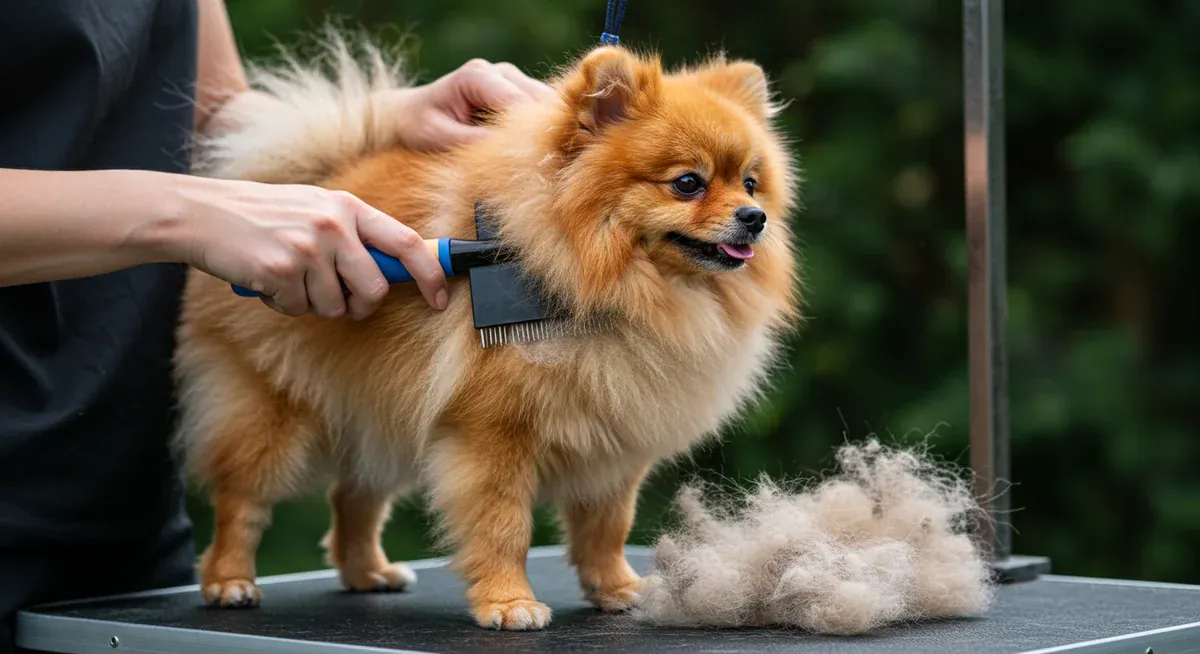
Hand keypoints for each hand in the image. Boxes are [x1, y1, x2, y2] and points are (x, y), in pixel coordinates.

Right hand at [171, 176, 446, 319]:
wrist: (205, 213)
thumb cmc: (265, 215)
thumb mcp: (316, 209)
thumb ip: (355, 235)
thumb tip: (397, 271)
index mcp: (348, 206)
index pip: (407, 243)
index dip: (430, 275)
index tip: (440, 298)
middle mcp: (334, 225)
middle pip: (375, 289)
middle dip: (359, 304)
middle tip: (336, 297)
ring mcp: (308, 248)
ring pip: (336, 306)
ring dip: (314, 303)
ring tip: (290, 276)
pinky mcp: (282, 270)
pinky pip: (300, 309)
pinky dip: (285, 303)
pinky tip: (269, 279)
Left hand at [381, 59, 557, 150]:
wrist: (409, 113)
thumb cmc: (418, 125)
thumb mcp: (439, 137)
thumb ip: (475, 143)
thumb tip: (512, 158)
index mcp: (479, 76)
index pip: (521, 105)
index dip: (534, 135)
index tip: (538, 167)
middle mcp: (503, 72)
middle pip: (544, 102)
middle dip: (548, 135)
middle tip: (546, 169)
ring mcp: (515, 81)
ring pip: (550, 108)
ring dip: (549, 135)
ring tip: (543, 165)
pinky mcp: (521, 95)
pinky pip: (544, 114)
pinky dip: (544, 135)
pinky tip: (539, 157)